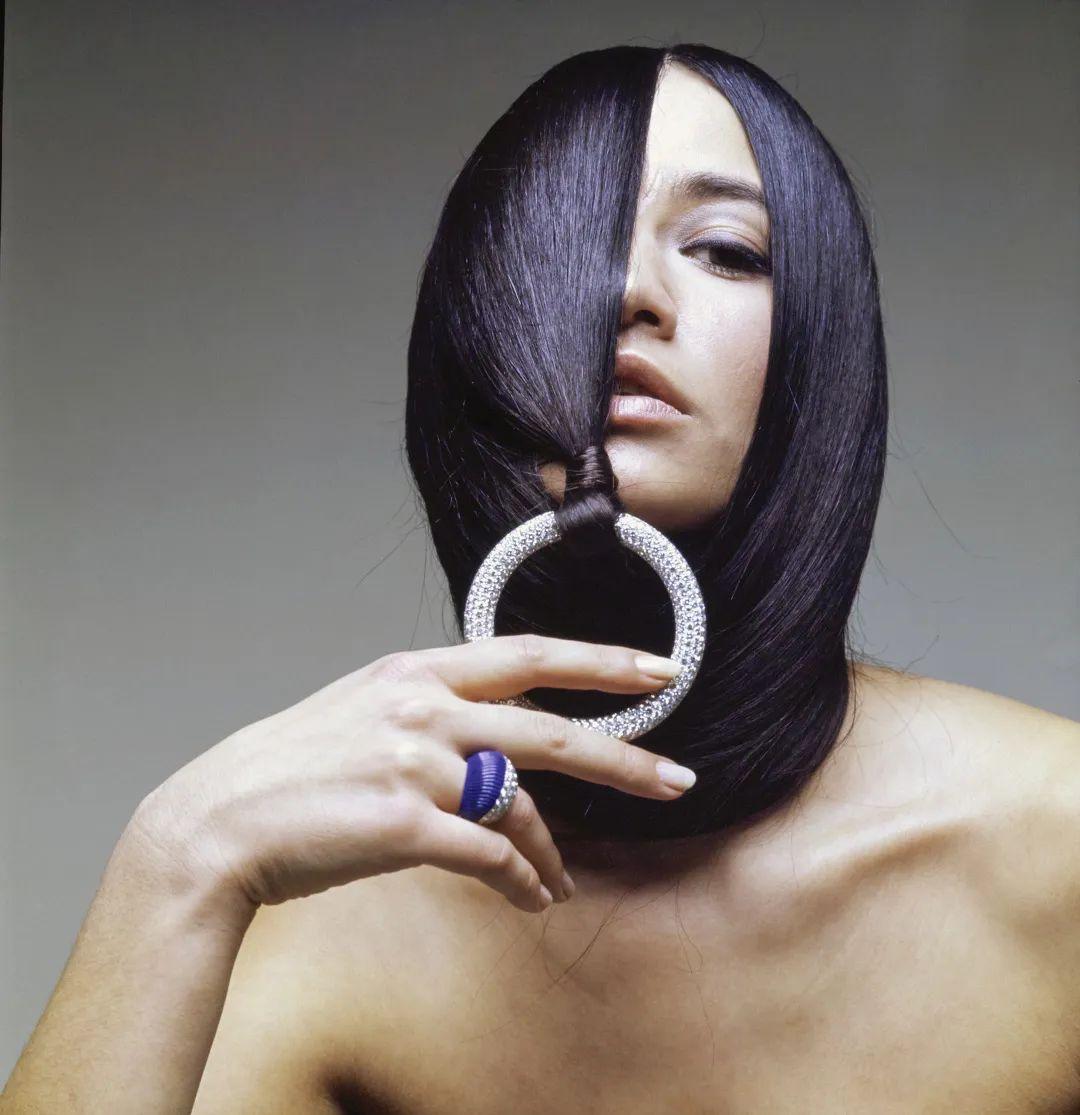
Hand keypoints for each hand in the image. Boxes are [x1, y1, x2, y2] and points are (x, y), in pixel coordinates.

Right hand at [130, 635, 693, 916]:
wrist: (220, 822)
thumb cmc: (292, 769)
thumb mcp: (364, 712)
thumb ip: (435, 715)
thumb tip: (499, 754)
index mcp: (416, 672)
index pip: (529, 654)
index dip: (601, 661)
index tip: (660, 668)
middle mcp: (423, 709)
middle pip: (550, 732)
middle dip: (625, 757)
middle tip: (677, 781)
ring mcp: (414, 764)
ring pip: (521, 806)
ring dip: (551, 852)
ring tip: (559, 883)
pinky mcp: (404, 823)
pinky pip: (489, 855)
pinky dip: (517, 880)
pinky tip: (528, 898)